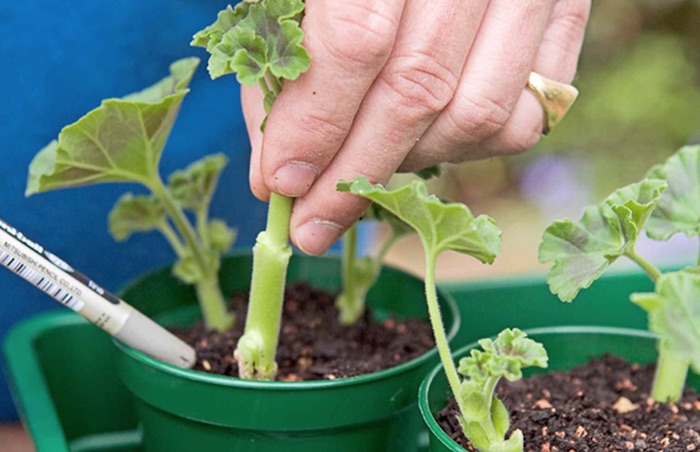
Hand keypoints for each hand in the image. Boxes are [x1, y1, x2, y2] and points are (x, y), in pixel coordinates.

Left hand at [242, 0, 589, 254]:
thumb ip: (287, 70)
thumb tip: (278, 175)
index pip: (357, 40)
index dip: (318, 124)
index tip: (284, 183)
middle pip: (420, 90)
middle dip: (358, 171)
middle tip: (314, 221)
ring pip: (479, 115)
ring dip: (410, 164)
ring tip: (366, 169)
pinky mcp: (566, 18)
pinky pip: (527, 117)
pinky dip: (467, 148)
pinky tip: (425, 139)